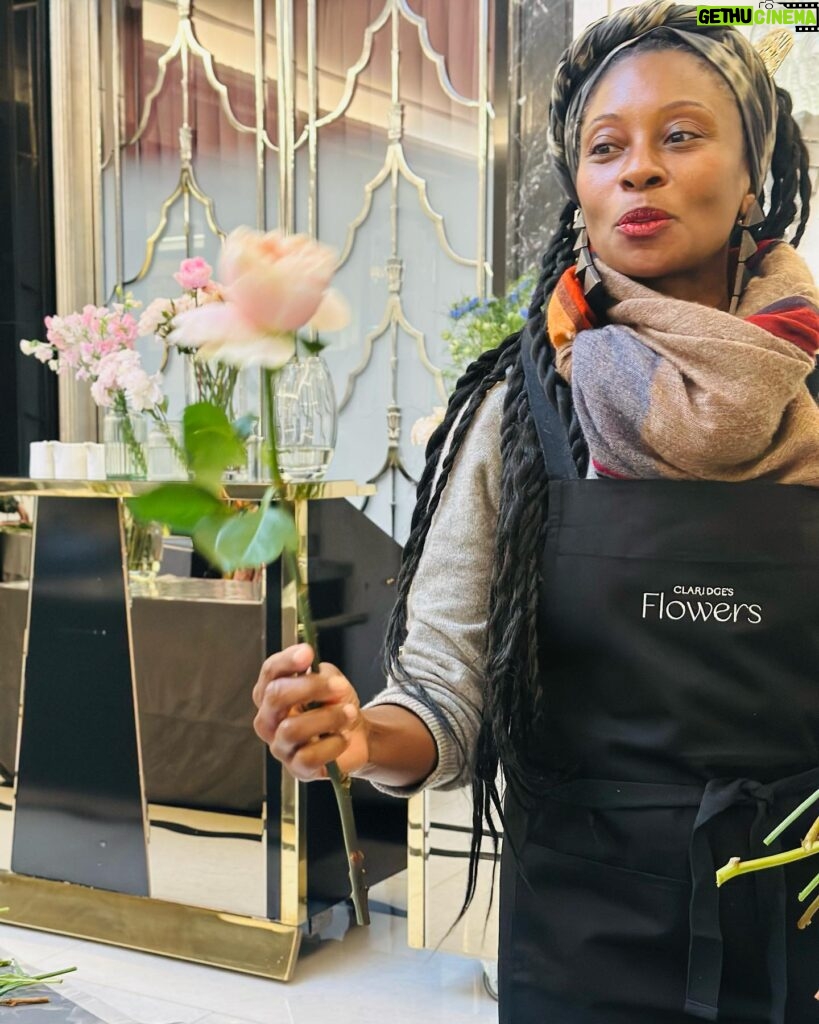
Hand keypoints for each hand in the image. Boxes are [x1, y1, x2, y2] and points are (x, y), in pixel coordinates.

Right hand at [252, 643, 368, 780]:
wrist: (357, 735)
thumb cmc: (336, 705)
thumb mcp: (332, 681)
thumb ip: (321, 675)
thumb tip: (315, 671)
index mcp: (272, 692)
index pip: (270, 672)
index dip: (286, 660)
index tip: (307, 653)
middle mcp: (269, 719)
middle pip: (275, 697)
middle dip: (310, 687)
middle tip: (340, 686)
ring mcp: (280, 746)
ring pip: (291, 729)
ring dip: (327, 717)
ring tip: (349, 713)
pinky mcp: (296, 768)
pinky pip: (308, 756)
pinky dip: (332, 744)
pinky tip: (343, 738)